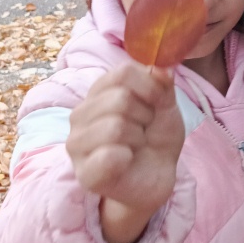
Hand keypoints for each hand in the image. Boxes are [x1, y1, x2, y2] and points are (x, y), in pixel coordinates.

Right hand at [66, 63, 183, 242]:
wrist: (158, 173)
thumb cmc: (156, 134)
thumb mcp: (166, 104)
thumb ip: (162, 85)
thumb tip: (161, 69)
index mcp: (99, 91)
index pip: (123, 72)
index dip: (149, 85)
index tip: (158, 101)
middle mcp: (80, 113)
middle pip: (120, 98)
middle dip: (145, 114)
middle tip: (144, 128)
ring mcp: (77, 143)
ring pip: (115, 126)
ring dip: (138, 136)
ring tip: (136, 144)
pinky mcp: (84, 172)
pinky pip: (108, 155)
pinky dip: (127, 157)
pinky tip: (126, 161)